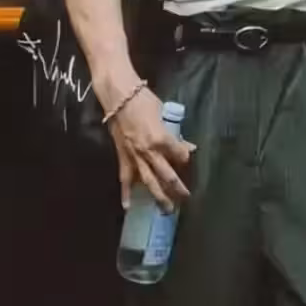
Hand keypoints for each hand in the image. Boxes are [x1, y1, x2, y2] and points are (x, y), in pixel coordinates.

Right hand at [106, 86, 194, 213]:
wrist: (118, 96)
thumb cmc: (143, 99)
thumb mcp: (163, 113)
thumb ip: (174, 133)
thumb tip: (187, 146)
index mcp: (162, 139)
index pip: (180, 156)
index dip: (185, 158)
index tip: (187, 159)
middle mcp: (149, 152)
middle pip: (167, 176)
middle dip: (177, 189)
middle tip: (185, 199)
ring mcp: (135, 156)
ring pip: (149, 182)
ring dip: (159, 196)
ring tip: (166, 210)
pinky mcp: (123, 156)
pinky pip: (125, 178)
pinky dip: (126, 193)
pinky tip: (128, 206)